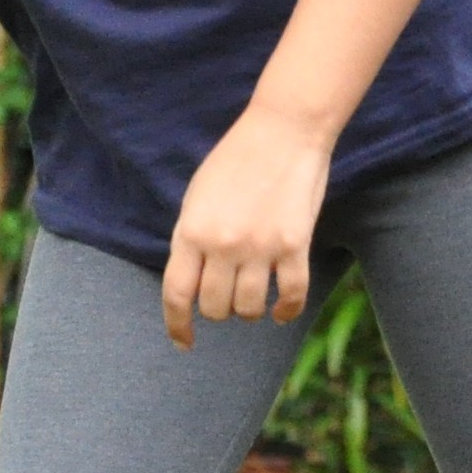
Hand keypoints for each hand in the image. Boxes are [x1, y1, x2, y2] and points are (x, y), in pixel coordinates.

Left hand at [160, 106, 329, 348]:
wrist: (283, 130)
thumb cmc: (236, 159)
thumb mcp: (197, 196)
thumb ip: (191, 237)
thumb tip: (191, 279)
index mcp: (191, 231)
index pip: (177, 294)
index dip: (177, 325)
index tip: (184, 342)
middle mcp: (222, 244)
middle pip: (214, 307)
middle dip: (218, 310)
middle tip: (226, 297)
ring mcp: (260, 247)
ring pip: (249, 308)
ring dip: (249, 311)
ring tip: (253, 300)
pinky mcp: (295, 245)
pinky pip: (291, 295)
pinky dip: (286, 310)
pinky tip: (281, 311)